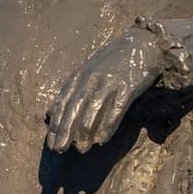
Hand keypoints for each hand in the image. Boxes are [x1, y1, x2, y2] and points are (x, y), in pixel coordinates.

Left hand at [46, 26, 166, 152]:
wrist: (144, 43)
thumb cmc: (113, 62)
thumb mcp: (86, 72)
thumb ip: (69, 92)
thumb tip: (48, 113)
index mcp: (79, 76)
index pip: (62, 103)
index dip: (56, 125)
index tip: (51, 144)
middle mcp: (91, 78)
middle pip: (74, 108)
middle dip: (65, 131)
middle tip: (59, 150)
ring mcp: (109, 81)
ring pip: (92, 110)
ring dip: (85, 132)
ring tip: (81, 149)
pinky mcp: (127, 86)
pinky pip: (115, 109)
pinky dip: (107, 126)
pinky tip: (102, 140)